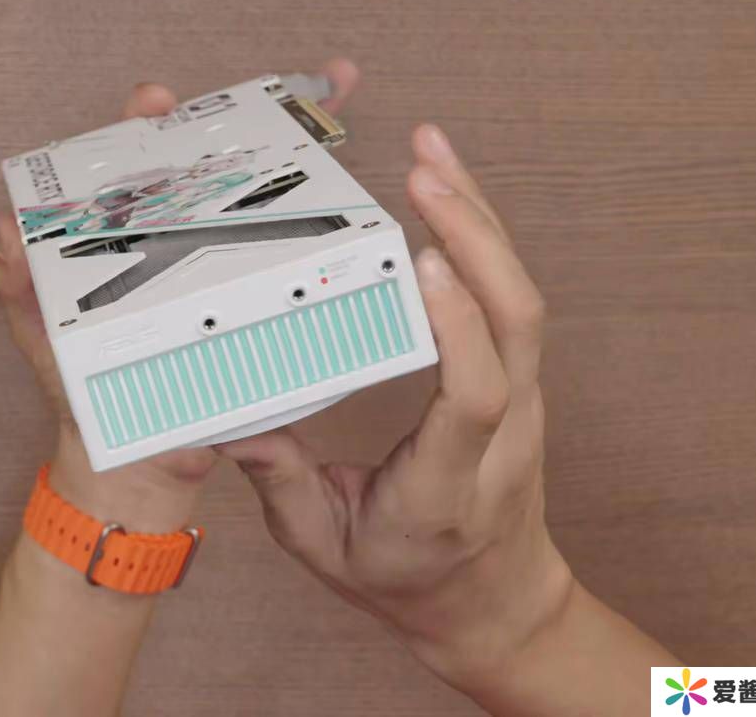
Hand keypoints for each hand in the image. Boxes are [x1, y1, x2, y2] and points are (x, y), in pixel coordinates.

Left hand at [0, 61, 360, 530]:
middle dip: (248, 112)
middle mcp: (172, 241)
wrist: (139, 468)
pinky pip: (287, 251)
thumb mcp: (42, 339)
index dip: (143, 122)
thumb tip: (6, 231)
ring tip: (332, 91)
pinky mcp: (251, 296)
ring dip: (296, 142)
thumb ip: (17, 288)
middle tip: (281, 91)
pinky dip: (323, 215)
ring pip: (255, 194)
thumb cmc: (82, 397)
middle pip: (207, 162)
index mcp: (119, 239)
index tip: (159, 100)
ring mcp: (216, 266)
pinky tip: (349, 185)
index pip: (132, 163)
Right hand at [217, 125, 571, 684]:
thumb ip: (282, 484)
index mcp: (449, 487)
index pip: (474, 396)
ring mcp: (523, 404)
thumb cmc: (407, 581)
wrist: (494, 604)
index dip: (457, 325)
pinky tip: (449, 190)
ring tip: (433, 150)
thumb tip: (232, 417)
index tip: (421, 261)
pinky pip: (510, 300)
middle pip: (517, 324)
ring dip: (481, 218)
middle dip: (476, 236)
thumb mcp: (326, 549)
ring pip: (522, 299)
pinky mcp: (519, 380)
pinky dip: (483, 237)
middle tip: (423, 169)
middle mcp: (501, 438)